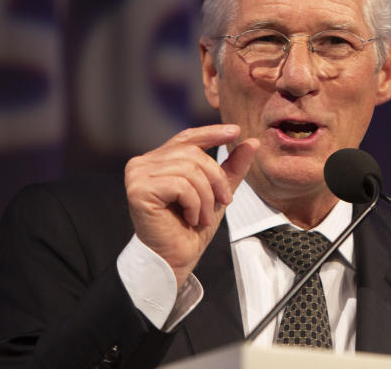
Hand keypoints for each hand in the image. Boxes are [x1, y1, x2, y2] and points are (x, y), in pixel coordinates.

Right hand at [125, 124, 259, 286]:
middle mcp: (143, 163)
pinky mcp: (138, 190)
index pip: (187, 137)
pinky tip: (192, 218)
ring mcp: (138, 175)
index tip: (236, 132)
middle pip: (193, 154)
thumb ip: (232, 167)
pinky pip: (181, 185)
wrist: (176, 259)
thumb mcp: (218, 191)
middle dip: (216, 179)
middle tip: (224, 201)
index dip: (211, 133)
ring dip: (206, 196)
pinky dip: (195, 204)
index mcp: (159, 160)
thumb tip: (252, 142)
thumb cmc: (192, 228)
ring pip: (189, 169)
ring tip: (205, 216)